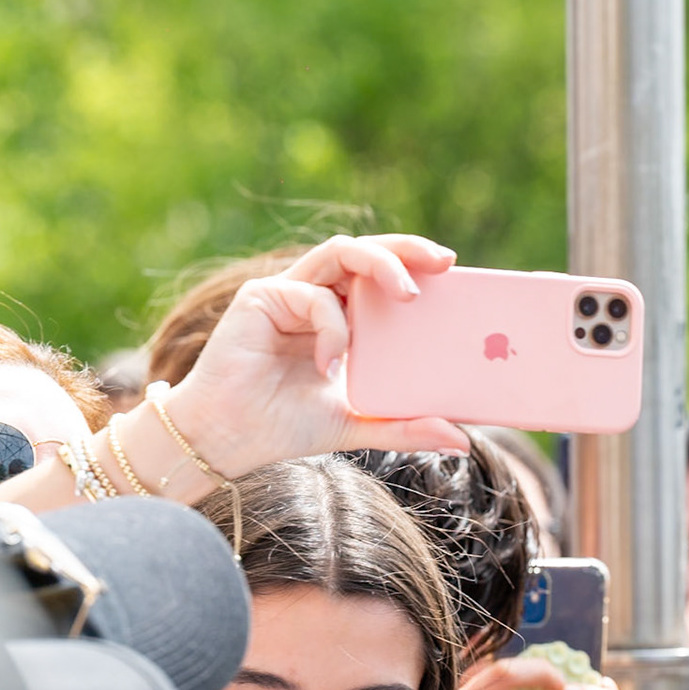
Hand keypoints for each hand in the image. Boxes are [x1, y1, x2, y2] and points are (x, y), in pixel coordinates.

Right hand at [167, 233, 468, 475]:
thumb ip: (406, 427)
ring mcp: (288, 292)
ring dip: (380, 265)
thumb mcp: (359, 424)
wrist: (226, 441)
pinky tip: (331, 365)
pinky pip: (312, 296)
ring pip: (340, 252)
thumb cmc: (284, 426)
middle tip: (445, 262)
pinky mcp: (261, 297)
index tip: (454, 270)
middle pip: (365, 251)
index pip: (381, 276)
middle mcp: (316, 296)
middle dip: (406, 248)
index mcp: (340, 317)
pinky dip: (332, 327)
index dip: (415, 265)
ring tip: (408, 293)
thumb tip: (461, 441)